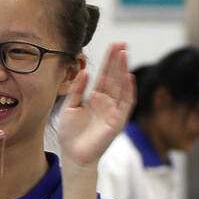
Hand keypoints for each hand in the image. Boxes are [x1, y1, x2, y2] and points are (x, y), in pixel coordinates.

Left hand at [57, 42, 134, 168]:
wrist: (73, 155)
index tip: (113, 45)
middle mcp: (107, 102)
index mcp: (96, 98)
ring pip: (121, 86)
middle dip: (118, 60)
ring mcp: (113, 111)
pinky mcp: (117, 121)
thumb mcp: (70, 106)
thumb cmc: (71, 134)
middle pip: (114, 77)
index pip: (105, 76)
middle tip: (122, 42)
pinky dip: (128, 91)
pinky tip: (128, 76)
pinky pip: (126, 104)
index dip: (109, 61)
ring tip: (124, 54)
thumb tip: (85, 71)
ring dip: (123, 70)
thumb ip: (77, 89)